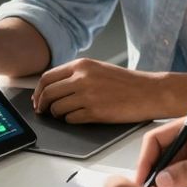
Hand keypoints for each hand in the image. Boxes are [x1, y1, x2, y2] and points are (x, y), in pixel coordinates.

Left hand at [34, 58, 167, 122]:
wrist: (149, 92)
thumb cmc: (126, 82)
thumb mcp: (98, 69)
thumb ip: (76, 74)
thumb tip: (53, 86)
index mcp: (81, 65)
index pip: (47, 77)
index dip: (38, 91)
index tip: (37, 98)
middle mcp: (81, 78)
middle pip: (48, 94)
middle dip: (42, 105)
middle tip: (43, 111)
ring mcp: (87, 95)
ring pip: (57, 109)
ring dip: (57, 114)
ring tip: (65, 114)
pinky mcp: (94, 112)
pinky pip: (70, 120)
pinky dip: (71, 121)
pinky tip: (79, 118)